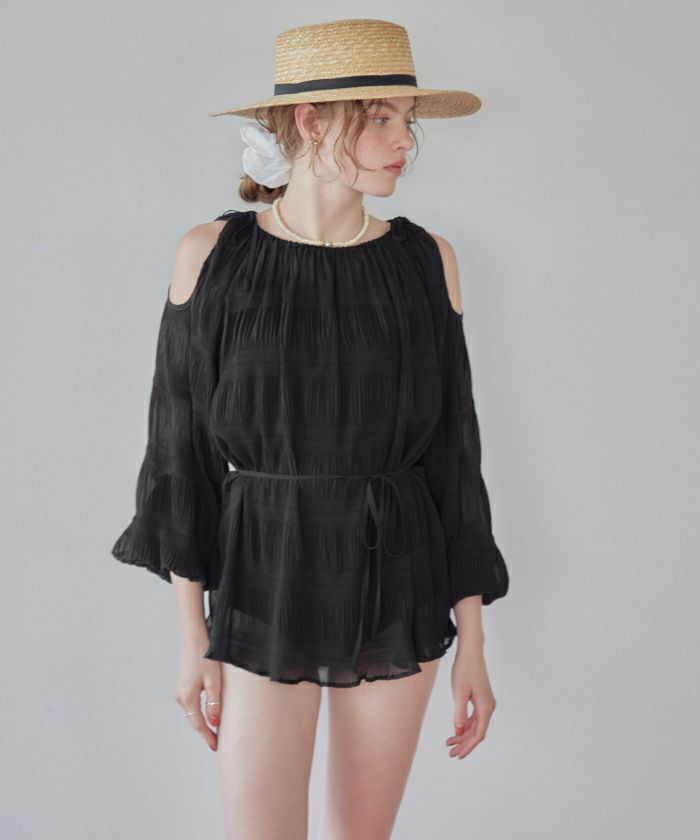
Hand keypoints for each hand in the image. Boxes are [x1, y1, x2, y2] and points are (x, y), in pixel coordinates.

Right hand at [172, 633, 221, 750]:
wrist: (193, 639)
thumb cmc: (206, 658)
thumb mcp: (214, 682)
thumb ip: (214, 704)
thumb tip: (214, 723)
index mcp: (187, 698)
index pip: (198, 724)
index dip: (207, 736)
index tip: (216, 747)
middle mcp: (179, 697)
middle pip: (193, 720)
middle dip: (205, 731)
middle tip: (217, 742)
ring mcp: (178, 691)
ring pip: (191, 712)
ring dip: (202, 721)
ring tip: (215, 730)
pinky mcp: (181, 686)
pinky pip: (190, 704)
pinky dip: (198, 711)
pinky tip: (207, 713)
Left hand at [445, 647, 496, 759]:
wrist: (470, 653)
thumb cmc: (465, 670)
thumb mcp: (459, 693)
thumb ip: (459, 713)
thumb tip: (458, 731)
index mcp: (486, 707)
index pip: (479, 734)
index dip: (468, 746)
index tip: (458, 755)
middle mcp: (488, 707)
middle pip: (477, 732)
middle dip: (464, 744)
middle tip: (451, 753)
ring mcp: (486, 703)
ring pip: (475, 725)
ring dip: (463, 735)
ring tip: (449, 743)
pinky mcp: (481, 699)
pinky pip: (474, 717)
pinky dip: (465, 725)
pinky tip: (455, 730)